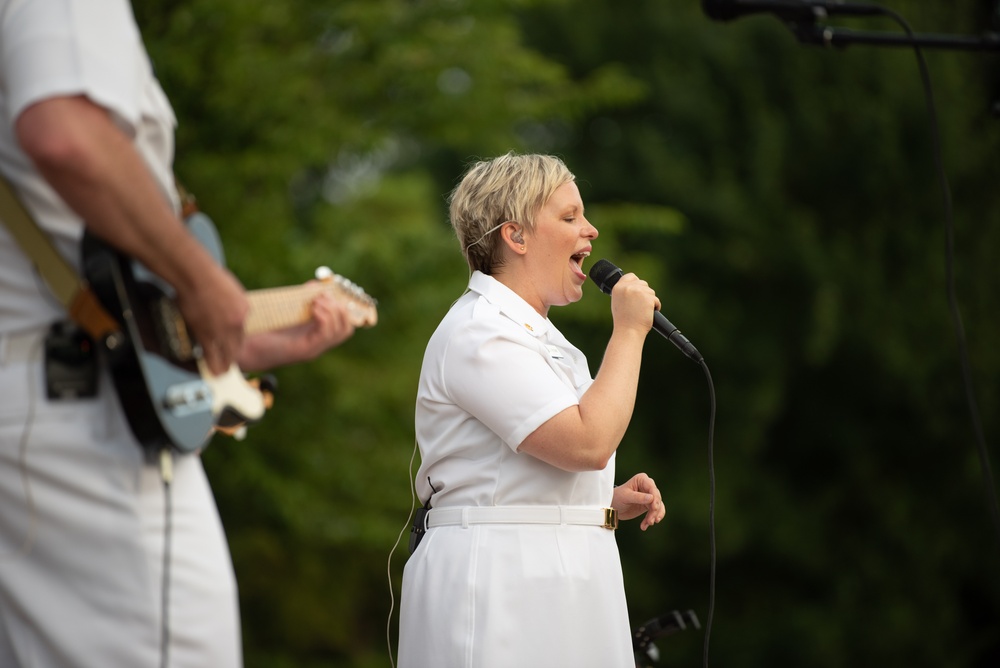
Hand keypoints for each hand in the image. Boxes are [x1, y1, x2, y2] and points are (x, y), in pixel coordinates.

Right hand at [175, 262, 248, 375]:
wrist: (196, 275)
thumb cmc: (208, 277)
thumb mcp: (230, 290)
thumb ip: (231, 305)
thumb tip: (226, 313)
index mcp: (245, 309)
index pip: (243, 332)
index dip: (237, 342)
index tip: (233, 348)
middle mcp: (238, 322)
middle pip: (237, 345)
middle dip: (233, 356)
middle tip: (229, 365)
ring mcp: (224, 330)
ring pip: (227, 354)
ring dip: (224, 365)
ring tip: (222, 373)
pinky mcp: (207, 334)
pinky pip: (211, 354)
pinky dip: (212, 363)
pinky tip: (212, 371)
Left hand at [235, 284, 355, 371]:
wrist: (242, 347)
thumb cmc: (261, 328)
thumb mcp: (285, 309)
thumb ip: (301, 299)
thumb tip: (315, 285)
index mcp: (314, 334)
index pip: (344, 323)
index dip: (343, 306)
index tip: (329, 292)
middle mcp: (317, 344)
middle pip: (346, 328)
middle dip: (340, 308)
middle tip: (322, 297)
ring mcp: (313, 349)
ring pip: (341, 331)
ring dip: (333, 312)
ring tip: (316, 302)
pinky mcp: (303, 351)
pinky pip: (325, 336)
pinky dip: (324, 319)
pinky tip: (313, 310)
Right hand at [610, 273, 660, 335]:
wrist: (628, 332)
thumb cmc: (623, 321)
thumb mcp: (618, 303)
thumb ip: (625, 293)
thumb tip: (635, 287)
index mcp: (618, 288)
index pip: (630, 276)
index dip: (636, 282)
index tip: (638, 290)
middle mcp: (627, 287)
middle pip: (643, 283)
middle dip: (644, 294)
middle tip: (639, 306)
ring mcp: (638, 291)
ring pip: (651, 292)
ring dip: (650, 301)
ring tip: (642, 312)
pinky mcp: (648, 298)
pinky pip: (656, 300)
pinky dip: (655, 307)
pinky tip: (647, 314)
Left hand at [612, 472, 664, 530]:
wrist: (612, 506)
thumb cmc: (617, 497)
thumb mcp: (626, 497)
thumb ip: (638, 497)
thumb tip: (652, 498)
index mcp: (642, 479)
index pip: (652, 488)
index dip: (655, 498)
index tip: (654, 508)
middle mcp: (647, 486)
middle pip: (657, 498)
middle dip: (654, 510)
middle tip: (650, 521)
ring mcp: (650, 496)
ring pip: (658, 506)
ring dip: (654, 516)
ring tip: (648, 524)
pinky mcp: (649, 505)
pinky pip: (656, 512)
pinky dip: (652, 519)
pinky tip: (645, 525)